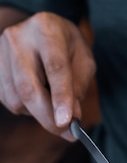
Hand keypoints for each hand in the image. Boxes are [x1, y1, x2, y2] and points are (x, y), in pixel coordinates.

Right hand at [0, 11, 95, 139]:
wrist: (42, 30)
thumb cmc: (67, 47)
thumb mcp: (83, 61)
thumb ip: (78, 87)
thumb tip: (70, 117)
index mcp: (46, 30)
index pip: (55, 68)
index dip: (61, 98)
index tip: (66, 122)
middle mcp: (18, 38)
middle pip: (29, 88)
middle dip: (47, 117)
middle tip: (65, 132)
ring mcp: (1, 52)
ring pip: (17, 99)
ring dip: (38, 113)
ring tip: (53, 104)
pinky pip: (8, 100)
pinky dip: (26, 108)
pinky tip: (38, 97)